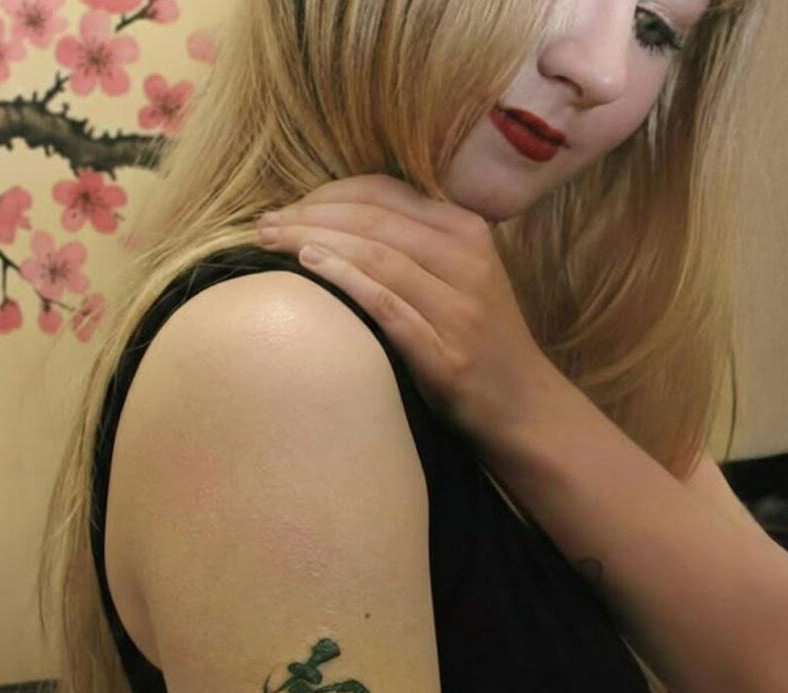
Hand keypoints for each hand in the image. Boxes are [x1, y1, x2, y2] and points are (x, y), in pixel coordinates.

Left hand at [255, 173, 558, 438]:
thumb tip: (338, 220)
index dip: (328, 194)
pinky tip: (310, 268)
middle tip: (264, 227)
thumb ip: (415, 243)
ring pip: (377, 256)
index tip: (287, 208)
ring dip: (317, 243)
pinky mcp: (446, 354)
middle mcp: (466, 261)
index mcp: (466, 231)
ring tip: (272, 243)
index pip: (385, 192)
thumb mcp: (460, 275)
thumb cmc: (476, 339)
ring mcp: (459, 308)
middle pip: (374, 220)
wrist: (522, 405)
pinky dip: (347, 281)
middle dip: (310, 216)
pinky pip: (388, 307)